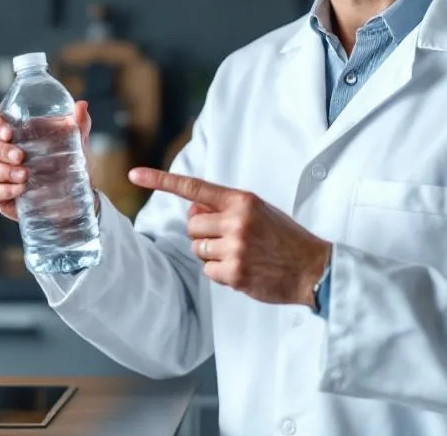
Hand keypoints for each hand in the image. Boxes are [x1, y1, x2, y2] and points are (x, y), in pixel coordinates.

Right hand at [0, 100, 91, 220]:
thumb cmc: (67, 162)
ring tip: (25, 175)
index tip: (8, 132)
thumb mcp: (76, 142)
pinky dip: (4, 190)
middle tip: (20, 156)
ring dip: (2, 170)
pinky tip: (20, 190)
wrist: (72, 196)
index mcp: (8, 127)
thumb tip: (81, 105)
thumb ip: (79, 123)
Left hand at [127, 167, 330, 307]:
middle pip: (191, 226)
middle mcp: (236, 220)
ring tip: (240, 254)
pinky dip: (220, 273)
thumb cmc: (285, 238)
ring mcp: (234, 247)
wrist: (313, 268)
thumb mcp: (259, 210)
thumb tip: (192, 213)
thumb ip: (225, 207)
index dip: (160, 180)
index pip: (193, 187)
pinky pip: (208, 271)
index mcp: (241, 199)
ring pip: (197, 249)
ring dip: (211, 254)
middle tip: (229, 239)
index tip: (134, 174)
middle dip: (203, 234)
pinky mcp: (234, 272)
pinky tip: (243, 270)